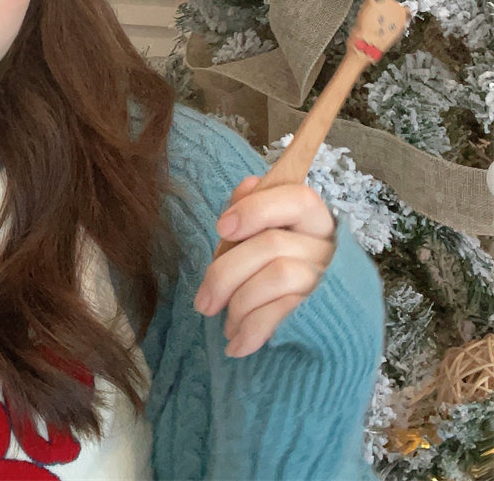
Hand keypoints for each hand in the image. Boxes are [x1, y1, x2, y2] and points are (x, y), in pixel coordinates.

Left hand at [193, 176, 336, 358]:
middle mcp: (328, 247)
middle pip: (272, 244)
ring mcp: (329, 280)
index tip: (221, 227)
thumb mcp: (263, 237)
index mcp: (313, 220)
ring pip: (278, 275)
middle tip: (203, 302)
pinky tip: (237, 344)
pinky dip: (252, 329)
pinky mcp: (325, 313)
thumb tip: (246, 186)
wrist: (319, 331)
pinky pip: (285, 312)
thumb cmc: (277, 273)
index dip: (255, 209)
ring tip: (224, 324)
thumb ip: (253, 210)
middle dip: (226, 273)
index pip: (296, 198)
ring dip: (239, 303)